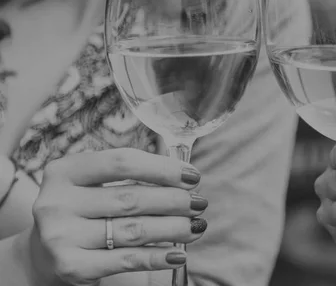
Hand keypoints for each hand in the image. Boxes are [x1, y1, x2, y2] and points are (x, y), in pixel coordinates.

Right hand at [30, 148, 207, 285]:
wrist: (42, 254)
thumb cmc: (82, 210)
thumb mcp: (93, 184)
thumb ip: (130, 174)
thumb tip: (184, 175)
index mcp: (65, 171)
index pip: (122, 162)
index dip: (163, 168)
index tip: (192, 175)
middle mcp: (57, 202)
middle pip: (132, 198)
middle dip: (175, 200)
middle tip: (199, 202)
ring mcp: (61, 236)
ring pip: (134, 230)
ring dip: (174, 228)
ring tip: (197, 226)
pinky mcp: (71, 266)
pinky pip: (127, 260)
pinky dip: (157, 257)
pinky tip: (178, 254)